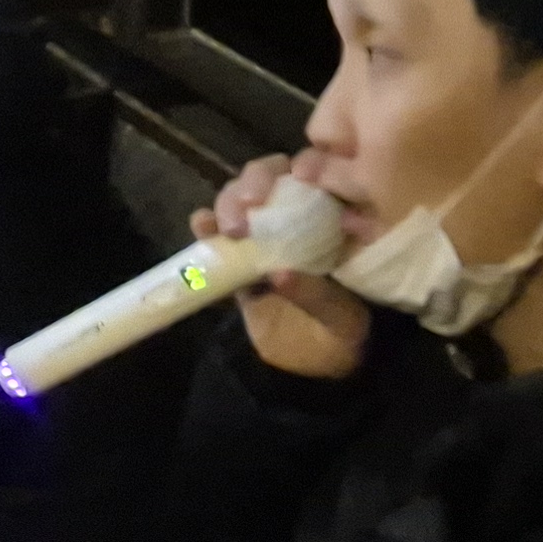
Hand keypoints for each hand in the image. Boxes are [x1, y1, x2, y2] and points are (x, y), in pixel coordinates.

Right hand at [196, 159, 370, 382]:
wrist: (313, 374)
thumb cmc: (341, 340)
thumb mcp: (341, 320)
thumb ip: (315, 295)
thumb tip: (279, 273)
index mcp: (333, 225)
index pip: (319, 178)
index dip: (304, 167)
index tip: (296, 179)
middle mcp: (297, 222)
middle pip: (272, 181)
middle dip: (254, 183)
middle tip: (247, 205)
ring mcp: (264, 241)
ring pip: (240, 202)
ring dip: (228, 203)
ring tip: (224, 225)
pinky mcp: (237, 264)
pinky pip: (218, 240)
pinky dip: (206, 229)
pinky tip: (201, 227)